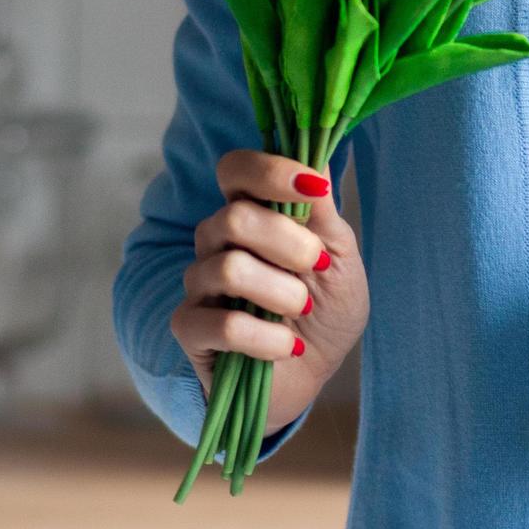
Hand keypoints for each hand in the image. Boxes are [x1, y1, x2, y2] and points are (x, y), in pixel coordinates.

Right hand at [171, 150, 368, 437]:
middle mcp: (216, 241)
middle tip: (317, 266)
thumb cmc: (325, 307)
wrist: (314, 371)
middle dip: (289, 243)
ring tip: (304, 309)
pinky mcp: (189, 330)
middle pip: (233, 218)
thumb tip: (318, 156)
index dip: (269, 171)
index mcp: (251, 212)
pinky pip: (222, 325)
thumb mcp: (338, 255)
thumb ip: (321, 209)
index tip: (314, 188)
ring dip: (282, 292)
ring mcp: (199, 285)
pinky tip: (286, 346)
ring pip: (228, 269)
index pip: (235, 168)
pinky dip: (267, 338)